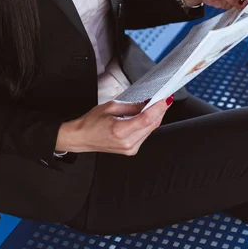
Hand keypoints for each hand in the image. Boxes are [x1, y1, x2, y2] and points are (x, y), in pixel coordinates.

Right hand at [55, 98, 172, 155]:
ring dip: (155, 117)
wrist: (82, 138)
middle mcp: (127, 142)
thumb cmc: (91, 122)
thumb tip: (147, 103)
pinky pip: (145, 135)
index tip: (166, 98)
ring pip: (150, 130)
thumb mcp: (110, 106)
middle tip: (164, 98)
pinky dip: (148, 125)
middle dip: (160, 110)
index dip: (159, 108)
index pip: (146, 119)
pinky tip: (147, 116)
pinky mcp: (131, 150)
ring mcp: (130, 148)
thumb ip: (131, 106)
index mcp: (120, 130)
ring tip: (156, 105)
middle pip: (152, 125)